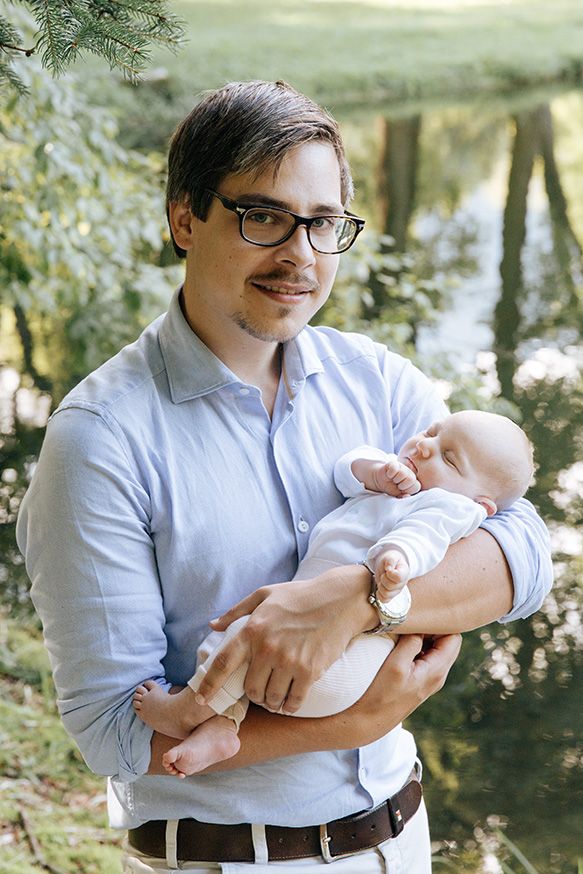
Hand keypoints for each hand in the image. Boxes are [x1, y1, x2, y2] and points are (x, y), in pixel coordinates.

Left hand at [194, 566, 372, 714]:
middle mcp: (267, 648)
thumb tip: (213, 625)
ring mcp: (289, 661)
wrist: (340, 600)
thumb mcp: (265, 595)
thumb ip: (237, 611)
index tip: (201, 699)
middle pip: (250, 689)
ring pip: (271, 698)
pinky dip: (289, 706)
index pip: (223, 663)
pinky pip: (293, 702)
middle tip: (261, 689)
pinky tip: (291, 701)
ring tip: (277, 696)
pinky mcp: (309, 671)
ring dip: (272, 702)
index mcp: (253, 629)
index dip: (209, 684)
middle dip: (253, 694)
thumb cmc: (301, 596)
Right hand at [335, 633, 461, 746]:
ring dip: (424, 637)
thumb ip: (412, 643)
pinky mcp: (419, 681)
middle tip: (411, 621)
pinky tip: (401, 643)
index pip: (454, 636)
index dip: (440, 623)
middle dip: (433, 628)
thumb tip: (422, 624)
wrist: (367, 722)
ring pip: (437, 648)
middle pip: (448, 642)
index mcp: (437, 671)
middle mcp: (438, 676)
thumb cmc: (380, 695)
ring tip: (405, 630)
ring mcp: (429, 679)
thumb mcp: (396, 665)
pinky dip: (418, 646)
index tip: (419, 617)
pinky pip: (427, 656)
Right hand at [352, 457, 419, 496]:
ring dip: (395, 479)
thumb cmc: (392, 488)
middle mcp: (410, 474)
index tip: (401, 490)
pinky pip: (394, 469)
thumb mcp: (398, 495)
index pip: (416, 487)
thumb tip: (407, 496)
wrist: (381, 481)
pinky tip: (389, 475)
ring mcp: (403, 467)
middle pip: (411, 479)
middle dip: (402, 485)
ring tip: (393, 480)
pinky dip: (390, 474)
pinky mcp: (395, 464)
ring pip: (402, 474)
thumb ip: (403, 496)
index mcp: (413, 483)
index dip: (407, 490)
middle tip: (397, 485)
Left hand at [373, 547, 410, 599]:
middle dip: (383, 579)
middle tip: (384, 574)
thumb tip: (388, 568)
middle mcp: (402, 583)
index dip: (390, 574)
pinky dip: (379, 594)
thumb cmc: (390, 560)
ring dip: (381, 586)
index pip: (398, 578)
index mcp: (404, 572)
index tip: (387, 569)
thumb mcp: (391, 556)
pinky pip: (384, 600)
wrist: (389, 565)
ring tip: (382, 580)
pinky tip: (380, 586)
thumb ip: (390, 560)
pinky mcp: (391, 596)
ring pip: (387, 594)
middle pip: (391, 587)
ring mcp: (396, 591)